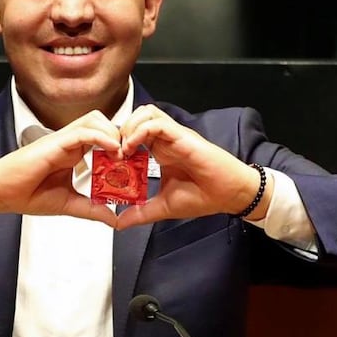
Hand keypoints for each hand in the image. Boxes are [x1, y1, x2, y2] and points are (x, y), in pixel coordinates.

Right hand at [0, 111, 121, 226]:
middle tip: (131, 155)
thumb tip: (113, 219)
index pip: (103, 138)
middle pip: (103, 123)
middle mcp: (70, 142)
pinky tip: (112, 150)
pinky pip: (84, 131)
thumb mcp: (68, 204)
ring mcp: (63, 140)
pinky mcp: (56, 142)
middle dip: (120, 135)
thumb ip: (91, 209)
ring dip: (112, 133)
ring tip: (122, 153)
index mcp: (74, 153)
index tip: (133, 164)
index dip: (120, 146)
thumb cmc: (26, 194)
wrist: (1, 193)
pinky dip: (100, 137)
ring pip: (95, 120)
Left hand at [115, 105, 271, 229]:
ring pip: (146, 113)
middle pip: (136, 117)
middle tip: (111, 152)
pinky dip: (141, 131)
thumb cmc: (203, 197)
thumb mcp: (163, 207)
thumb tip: (119, 224)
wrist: (229, 195)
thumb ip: (141, 213)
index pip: (133, 134)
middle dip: (120, 131)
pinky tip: (133, 148)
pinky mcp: (183, 136)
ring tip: (122, 149)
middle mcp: (165, 140)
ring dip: (129, 127)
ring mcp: (174, 136)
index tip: (107, 161)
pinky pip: (157, 122)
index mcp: (160, 152)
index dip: (116, 142)